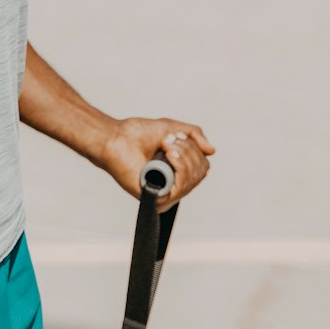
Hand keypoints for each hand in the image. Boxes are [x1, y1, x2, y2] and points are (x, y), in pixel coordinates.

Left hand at [99, 116, 214, 211]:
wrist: (117, 138)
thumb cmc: (139, 134)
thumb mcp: (173, 128)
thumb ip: (194, 136)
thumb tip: (212, 151)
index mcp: (177, 172)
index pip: (202, 167)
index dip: (194, 149)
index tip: (176, 136)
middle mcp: (173, 186)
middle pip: (201, 172)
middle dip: (189, 151)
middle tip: (168, 140)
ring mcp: (166, 194)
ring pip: (193, 179)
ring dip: (183, 155)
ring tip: (166, 145)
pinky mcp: (158, 200)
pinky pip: (182, 187)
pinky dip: (179, 167)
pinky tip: (169, 156)